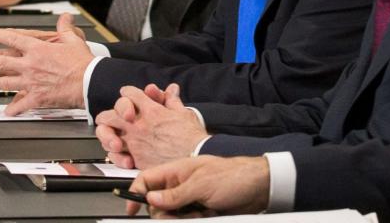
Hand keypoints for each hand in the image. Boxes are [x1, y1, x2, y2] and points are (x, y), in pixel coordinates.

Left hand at [0, 14, 92, 113]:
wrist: (89, 81)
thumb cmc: (82, 62)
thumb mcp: (73, 41)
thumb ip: (65, 28)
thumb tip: (65, 17)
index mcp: (38, 49)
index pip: (12, 39)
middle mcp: (30, 65)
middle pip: (1, 62)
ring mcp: (31, 82)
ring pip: (4, 83)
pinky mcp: (37, 97)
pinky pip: (21, 104)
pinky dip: (14, 108)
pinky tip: (7, 111)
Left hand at [95, 83, 207, 169]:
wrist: (194, 156)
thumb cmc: (191, 137)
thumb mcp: (183, 112)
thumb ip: (172, 100)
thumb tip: (170, 90)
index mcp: (150, 111)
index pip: (129, 93)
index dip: (129, 92)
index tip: (130, 96)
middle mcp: (138, 125)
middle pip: (109, 114)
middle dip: (111, 114)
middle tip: (115, 116)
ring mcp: (134, 142)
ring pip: (106, 134)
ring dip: (107, 134)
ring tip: (113, 135)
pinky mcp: (135, 158)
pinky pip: (114, 155)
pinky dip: (115, 154)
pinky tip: (121, 152)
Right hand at [127, 155, 268, 216]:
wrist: (258, 188)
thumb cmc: (233, 177)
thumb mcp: (200, 185)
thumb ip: (174, 194)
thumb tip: (150, 199)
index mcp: (177, 171)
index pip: (147, 180)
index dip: (135, 193)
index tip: (131, 210)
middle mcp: (180, 184)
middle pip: (156, 204)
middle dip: (164, 214)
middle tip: (177, 215)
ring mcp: (190, 198)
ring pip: (172, 215)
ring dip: (181, 218)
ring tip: (199, 214)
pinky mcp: (200, 210)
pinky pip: (187, 220)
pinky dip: (193, 221)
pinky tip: (206, 216)